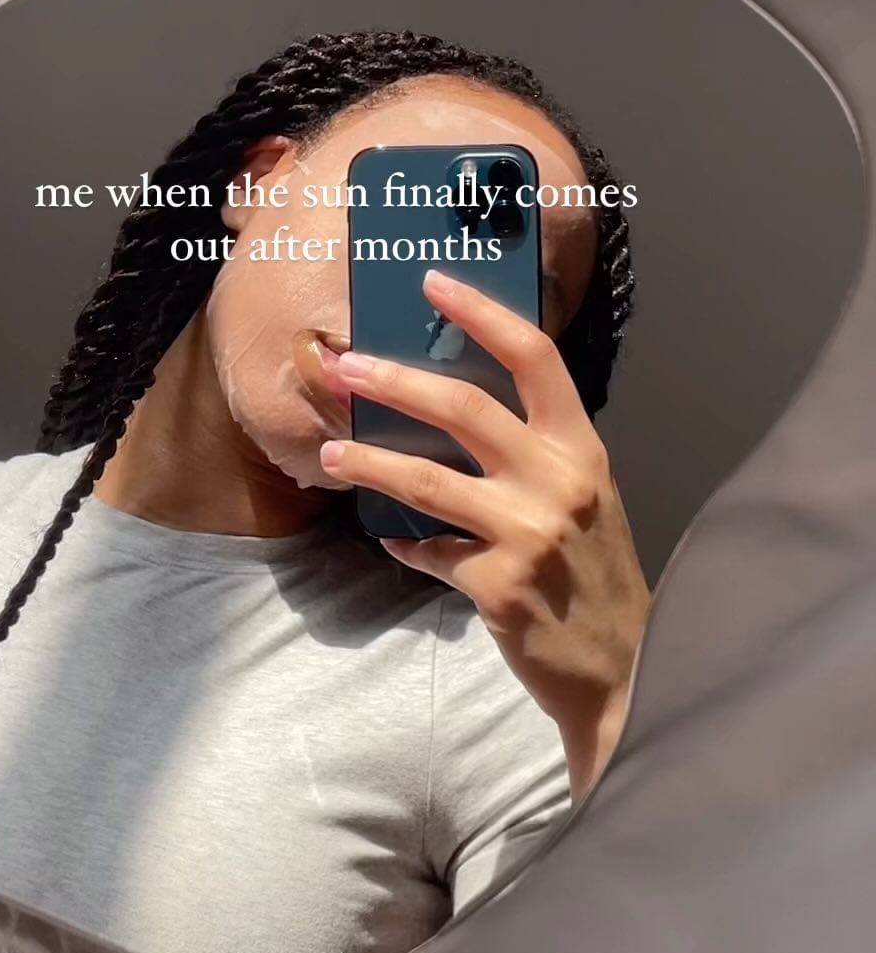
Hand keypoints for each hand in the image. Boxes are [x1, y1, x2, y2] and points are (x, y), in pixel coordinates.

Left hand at [319, 269, 649, 800]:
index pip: (535, 357)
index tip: (434, 283)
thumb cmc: (594, 575)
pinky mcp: (498, 583)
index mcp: (582, 447)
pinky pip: (429, 551)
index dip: (482, 312)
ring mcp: (528, 532)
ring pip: (427, 478)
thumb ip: (534, 453)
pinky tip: (392, 540)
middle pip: (464, 405)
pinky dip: (405, 544)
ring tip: (331, 449)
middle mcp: (559, 480)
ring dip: (370, 459)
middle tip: (345, 364)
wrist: (621, 669)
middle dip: (395, 379)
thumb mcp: (582, 497)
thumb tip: (452, 407)